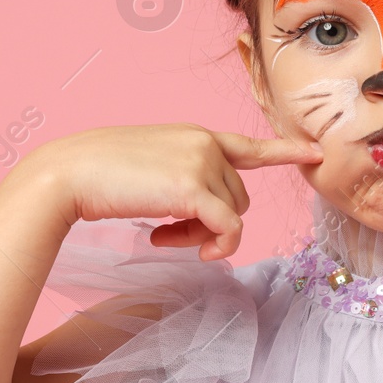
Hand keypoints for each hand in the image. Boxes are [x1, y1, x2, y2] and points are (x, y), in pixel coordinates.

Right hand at [25, 124, 320, 260]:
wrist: (68, 173)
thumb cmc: (97, 175)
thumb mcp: (149, 168)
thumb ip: (182, 179)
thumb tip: (201, 216)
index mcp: (194, 135)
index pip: (249, 145)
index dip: (283, 151)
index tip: (314, 151)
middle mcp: (205, 143)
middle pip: (239, 196)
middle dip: (211, 221)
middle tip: (168, 234)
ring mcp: (202, 163)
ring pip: (234, 215)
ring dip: (203, 235)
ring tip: (163, 236)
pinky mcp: (195, 189)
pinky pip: (229, 230)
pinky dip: (214, 246)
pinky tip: (178, 247)